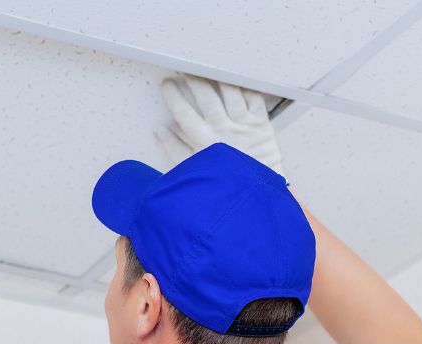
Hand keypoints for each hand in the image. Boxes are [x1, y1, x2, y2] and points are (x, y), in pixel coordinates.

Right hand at [156, 75, 284, 176]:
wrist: (256, 195)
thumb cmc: (222, 184)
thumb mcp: (192, 170)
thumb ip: (173, 148)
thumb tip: (158, 129)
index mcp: (206, 142)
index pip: (184, 112)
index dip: (173, 95)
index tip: (166, 84)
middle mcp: (225, 130)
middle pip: (207, 96)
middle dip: (193, 79)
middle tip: (185, 71)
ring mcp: (246, 125)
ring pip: (231, 91)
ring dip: (218, 78)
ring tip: (209, 69)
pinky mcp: (263, 124)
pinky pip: (254, 97)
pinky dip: (245, 86)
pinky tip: (236, 80)